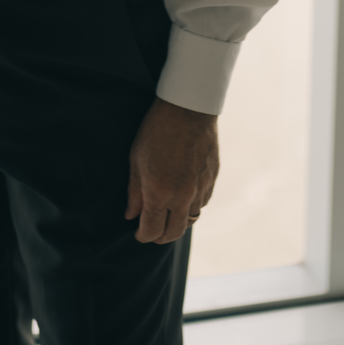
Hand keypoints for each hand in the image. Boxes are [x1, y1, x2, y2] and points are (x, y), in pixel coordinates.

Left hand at [125, 97, 219, 243]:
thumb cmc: (157, 129)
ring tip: (166, 215)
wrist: (188, 108)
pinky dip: (191, 207)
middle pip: (173, 233)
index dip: (143, 236)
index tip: (138, 233)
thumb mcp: (136, 158)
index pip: (152, 230)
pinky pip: (202, 204)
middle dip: (160, 236)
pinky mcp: (212, 180)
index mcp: (159, 192)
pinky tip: (183, 199)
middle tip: (151, 231)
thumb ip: (134, 191)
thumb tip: (131, 215)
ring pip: (190, 220)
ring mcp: (200, 189)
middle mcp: (182, 196)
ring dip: (177, 222)